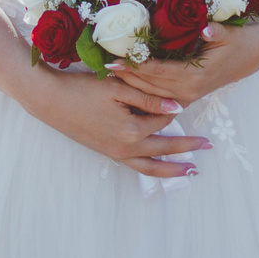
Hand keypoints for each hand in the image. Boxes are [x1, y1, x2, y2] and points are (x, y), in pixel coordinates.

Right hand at [29, 65, 210, 178]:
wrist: (50, 100)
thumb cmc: (82, 89)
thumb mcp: (118, 87)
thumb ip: (149, 98)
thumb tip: (178, 108)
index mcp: (132, 131)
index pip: (163, 119)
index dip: (172, 105)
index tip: (184, 93)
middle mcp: (126, 148)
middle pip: (164, 148)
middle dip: (187, 148)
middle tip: (208, 146)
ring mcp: (116, 153)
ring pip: (151, 166)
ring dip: (173, 168)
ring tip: (192, 170)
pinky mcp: (107, 153)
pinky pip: (136, 166)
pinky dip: (153, 168)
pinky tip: (160, 166)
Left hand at [107, 23, 258, 109]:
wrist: (252, 55)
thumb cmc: (239, 41)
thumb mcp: (229, 33)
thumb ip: (216, 32)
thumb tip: (206, 28)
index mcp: (195, 76)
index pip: (157, 72)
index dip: (135, 66)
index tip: (114, 60)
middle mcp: (189, 91)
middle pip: (149, 87)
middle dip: (126, 77)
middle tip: (103, 67)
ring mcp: (188, 96)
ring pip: (152, 95)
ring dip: (131, 85)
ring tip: (110, 75)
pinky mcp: (187, 95)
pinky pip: (160, 97)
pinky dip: (143, 91)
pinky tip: (127, 85)